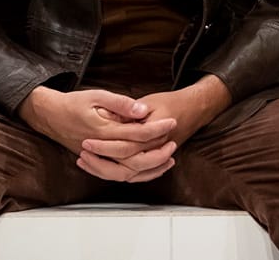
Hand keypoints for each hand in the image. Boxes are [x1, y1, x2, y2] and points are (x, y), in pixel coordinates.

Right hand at [18, 87, 177, 181]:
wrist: (49, 115)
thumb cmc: (73, 103)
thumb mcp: (97, 96)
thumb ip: (120, 104)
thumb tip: (142, 110)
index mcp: (102, 131)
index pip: (136, 134)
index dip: (157, 129)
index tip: (172, 122)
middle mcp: (100, 149)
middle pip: (134, 160)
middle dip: (157, 154)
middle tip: (173, 143)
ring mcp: (97, 158)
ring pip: (126, 173)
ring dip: (148, 169)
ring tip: (168, 160)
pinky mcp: (96, 161)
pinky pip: (117, 175)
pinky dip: (135, 174)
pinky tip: (148, 169)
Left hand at [78, 75, 232, 176]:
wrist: (194, 108)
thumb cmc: (171, 102)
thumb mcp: (150, 101)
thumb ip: (130, 111)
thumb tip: (109, 116)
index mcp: (154, 134)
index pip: (126, 146)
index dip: (104, 146)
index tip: (87, 140)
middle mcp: (156, 149)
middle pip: (127, 165)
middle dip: (102, 162)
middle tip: (83, 153)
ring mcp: (157, 157)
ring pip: (131, 175)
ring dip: (107, 171)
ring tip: (88, 163)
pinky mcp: (155, 160)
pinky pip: (138, 175)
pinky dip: (121, 175)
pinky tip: (105, 170)